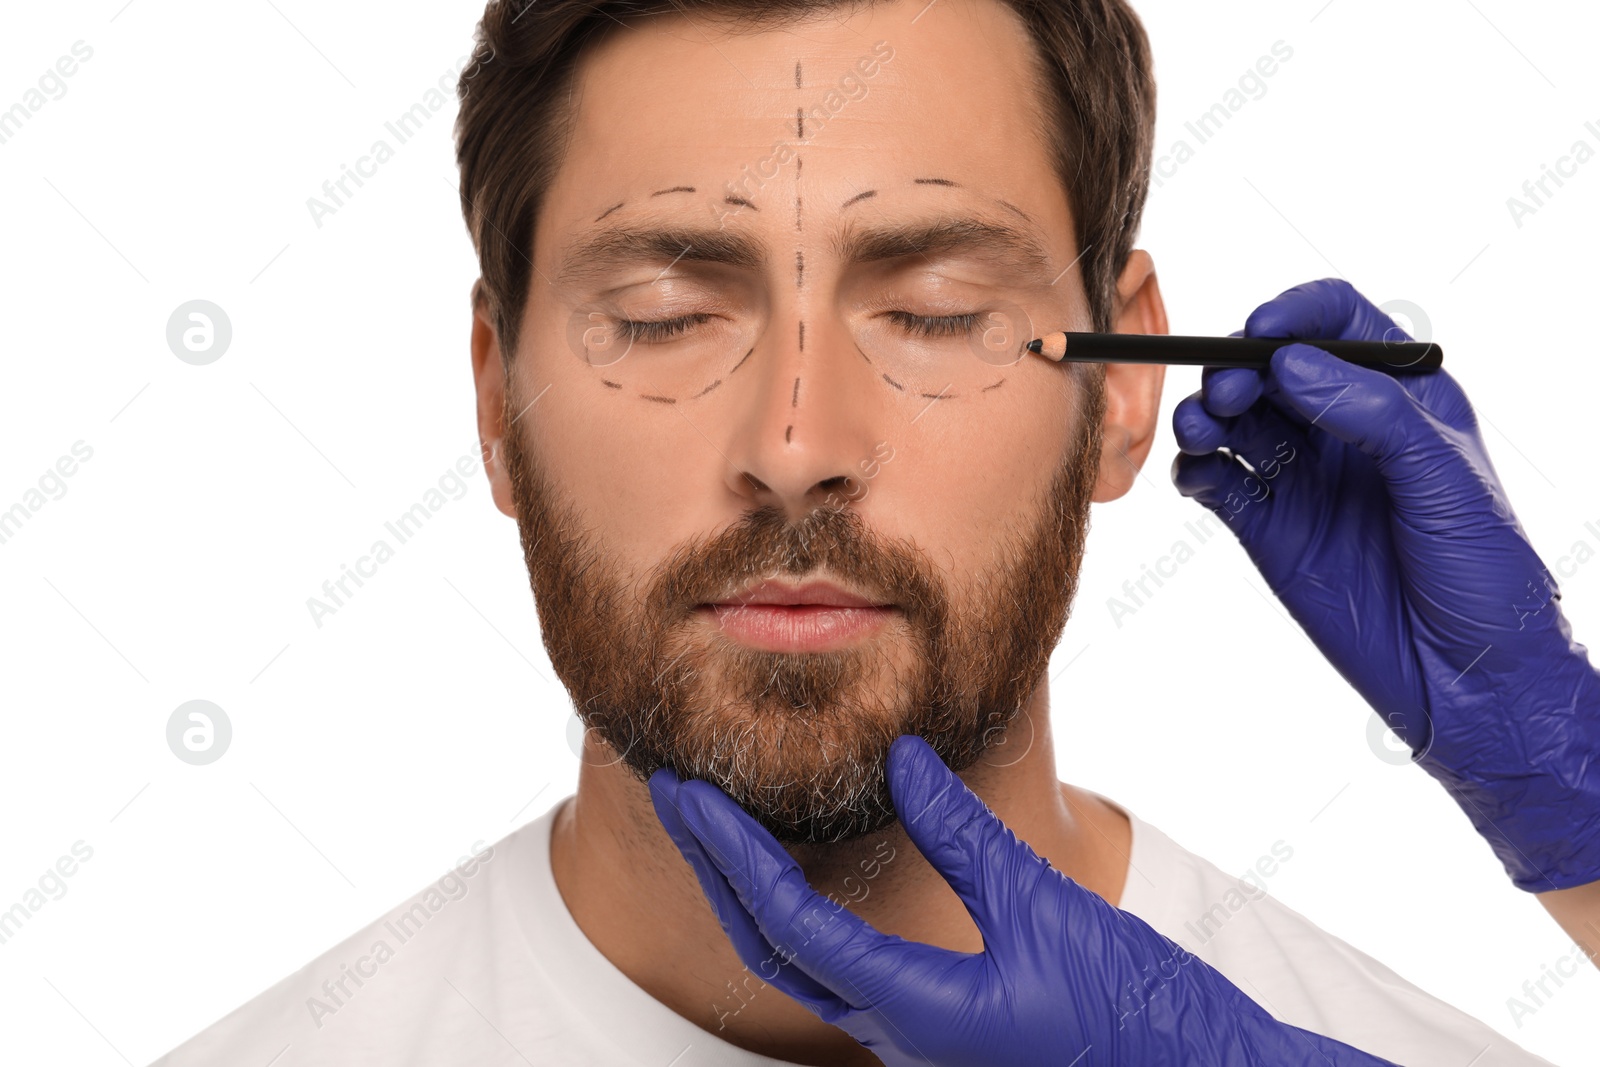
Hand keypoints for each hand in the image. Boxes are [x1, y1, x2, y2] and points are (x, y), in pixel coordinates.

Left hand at [649, 735, 1396, 1065]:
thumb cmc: (1133, 1011)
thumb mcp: (1044, 906)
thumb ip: (963, 835)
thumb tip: (900, 760)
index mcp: (913, 1010)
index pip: (789, 926)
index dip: (732, 855)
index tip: (690, 795)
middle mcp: (897, 1033)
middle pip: (773, 950)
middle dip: (717, 872)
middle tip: (680, 797)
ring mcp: (915, 1036)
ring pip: (801, 966)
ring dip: (751, 892)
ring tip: (721, 824)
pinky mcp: (939, 1025)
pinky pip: (845, 970)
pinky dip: (804, 913)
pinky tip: (801, 870)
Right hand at [1170, 278, 1599, 890]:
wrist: (1468, 681)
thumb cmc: (1485, 577)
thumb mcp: (1446, 481)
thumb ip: (1374, 414)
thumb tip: (1294, 365)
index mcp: (1400, 397)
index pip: (1338, 322)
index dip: (1295, 315)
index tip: (1263, 334)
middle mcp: (1344, 427)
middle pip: (1270, 366)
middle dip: (1239, 368)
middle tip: (1231, 395)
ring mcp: (1302, 477)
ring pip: (1234, 419)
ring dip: (1206, 414)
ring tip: (1204, 430)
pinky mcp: (1267, 527)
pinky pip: (1216, 480)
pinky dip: (1196, 469)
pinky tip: (1201, 475)